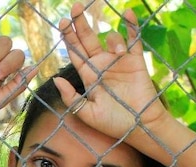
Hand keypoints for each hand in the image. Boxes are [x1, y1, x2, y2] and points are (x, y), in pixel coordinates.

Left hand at [57, 3, 170, 137]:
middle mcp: (102, 65)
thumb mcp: (87, 113)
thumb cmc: (112, 123)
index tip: (62, 22)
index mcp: (89, 75)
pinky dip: (131, 26)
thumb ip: (71, 98)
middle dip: (80, 24)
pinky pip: (133, 40)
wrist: (139, 127)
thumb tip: (56, 80)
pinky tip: (127, 13)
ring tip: (118, 52)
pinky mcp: (136, 61)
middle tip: (74, 8)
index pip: (75, 52)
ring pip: (110, 39)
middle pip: (88, 39)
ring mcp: (119, 61)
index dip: (69, 38)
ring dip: (112, 40)